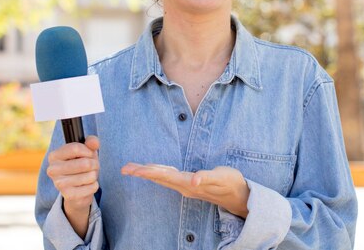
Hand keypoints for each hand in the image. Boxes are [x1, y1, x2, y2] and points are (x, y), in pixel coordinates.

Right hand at [47, 135, 99, 235]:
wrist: (78, 190)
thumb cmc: (81, 165)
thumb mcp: (86, 151)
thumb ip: (91, 142)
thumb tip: (93, 142)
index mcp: (54, 156)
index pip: (75, 148)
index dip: (88, 151)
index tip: (89, 154)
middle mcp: (52, 170)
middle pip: (84, 163)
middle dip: (94, 164)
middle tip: (92, 166)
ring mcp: (59, 184)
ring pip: (90, 176)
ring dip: (94, 175)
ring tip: (89, 176)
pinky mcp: (68, 196)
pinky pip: (91, 187)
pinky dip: (94, 185)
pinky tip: (88, 185)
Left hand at [121, 163, 249, 217]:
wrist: (238, 196)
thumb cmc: (231, 183)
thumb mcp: (222, 177)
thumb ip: (207, 178)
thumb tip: (193, 180)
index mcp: (189, 183)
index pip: (165, 176)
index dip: (149, 172)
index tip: (134, 171)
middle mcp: (184, 186)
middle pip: (159, 178)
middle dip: (142, 172)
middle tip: (124, 168)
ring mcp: (185, 186)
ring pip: (162, 178)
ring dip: (147, 173)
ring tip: (132, 169)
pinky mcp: (188, 184)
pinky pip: (168, 178)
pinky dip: (157, 173)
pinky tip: (151, 170)